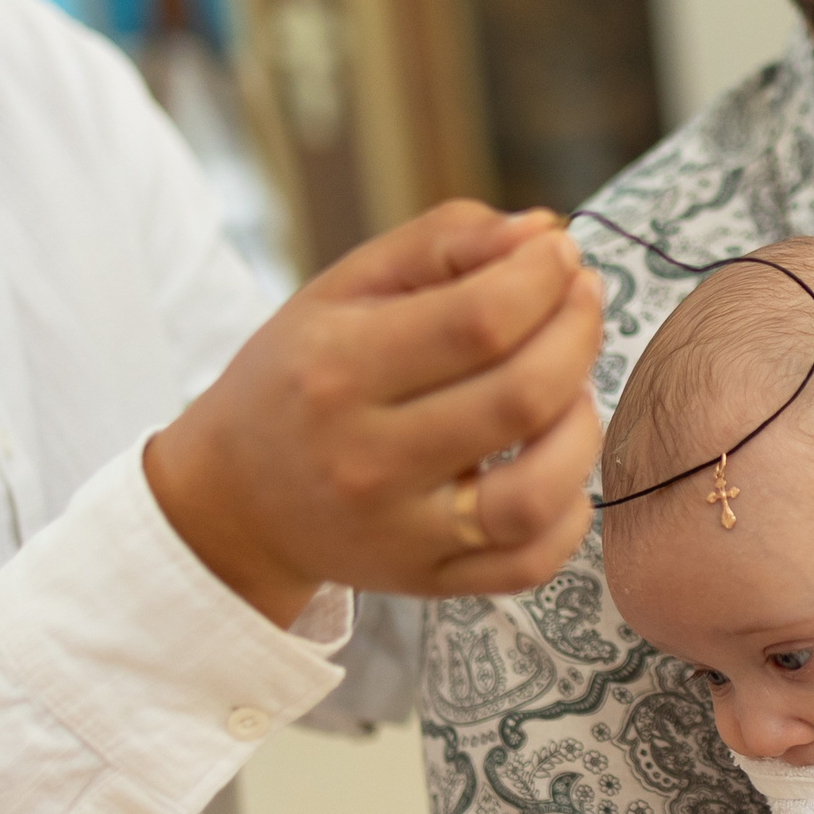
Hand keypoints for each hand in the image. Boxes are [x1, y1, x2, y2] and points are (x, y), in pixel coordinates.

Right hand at [144, 201, 602, 622]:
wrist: (232, 499)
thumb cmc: (303, 372)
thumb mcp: (345, 287)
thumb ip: (443, 242)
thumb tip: (544, 232)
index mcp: (338, 368)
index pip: (479, 320)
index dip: (543, 277)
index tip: (560, 254)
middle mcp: (367, 459)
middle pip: (520, 398)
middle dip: (578, 334)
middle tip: (579, 302)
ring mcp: (400, 532)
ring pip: (535, 494)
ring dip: (580, 428)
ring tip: (570, 387)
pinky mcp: (427, 581)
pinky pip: (531, 562)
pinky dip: (569, 514)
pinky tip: (554, 462)